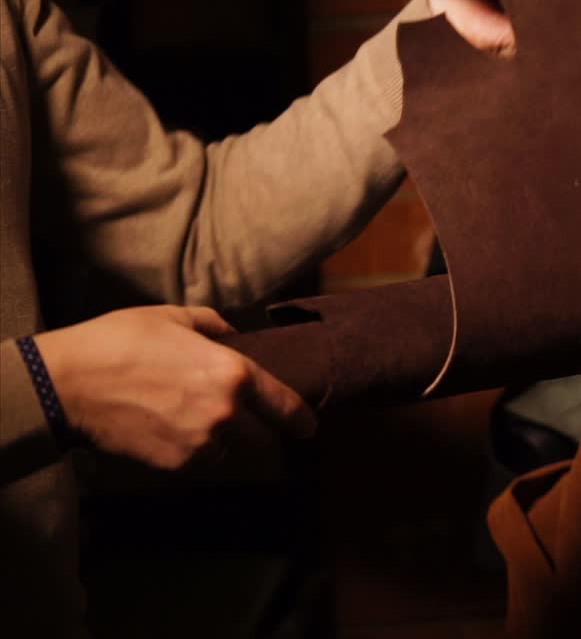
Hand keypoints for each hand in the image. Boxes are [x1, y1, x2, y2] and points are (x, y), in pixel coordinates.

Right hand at [35, 306, 315, 469]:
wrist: (68, 383)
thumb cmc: (119, 342)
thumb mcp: (172, 317)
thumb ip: (213, 325)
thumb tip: (233, 335)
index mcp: (234, 373)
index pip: (286, 407)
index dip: (302, 421)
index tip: (308, 428)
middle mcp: (226, 413)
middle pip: (266, 442)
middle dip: (265, 440)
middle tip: (257, 434)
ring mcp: (201, 444)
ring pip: (232, 456)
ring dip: (228, 449)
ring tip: (206, 434)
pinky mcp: (175, 467)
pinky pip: (200, 467)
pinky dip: (197, 458)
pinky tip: (177, 440)